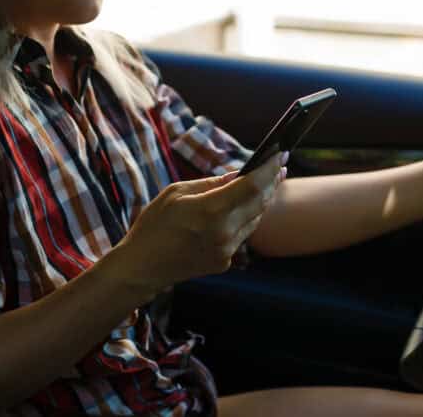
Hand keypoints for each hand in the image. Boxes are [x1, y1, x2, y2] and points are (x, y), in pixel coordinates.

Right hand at [113, 152, 286, 296]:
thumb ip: (211, 183)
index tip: (279, 155)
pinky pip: (242, 235)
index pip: (252, 186)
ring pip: (255, 220)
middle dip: (272, 183)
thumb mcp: (176, 193)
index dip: (269, 170)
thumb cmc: (154, 224)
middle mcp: (224, 232)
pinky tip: (242, 209)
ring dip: (261, 201)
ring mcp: (226, 250)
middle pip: (260, 202)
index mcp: (210, 210)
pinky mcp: (225, 261)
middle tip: (279, 166)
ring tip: (266, 183)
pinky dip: (245, 219)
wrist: (142, 267)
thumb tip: (239, 174)